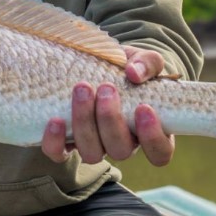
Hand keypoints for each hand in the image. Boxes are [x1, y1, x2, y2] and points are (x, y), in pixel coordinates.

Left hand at [41, 46, 174, 165]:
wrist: (101, 65)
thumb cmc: (130, 68)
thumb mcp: (145, 61)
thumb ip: (148, 63)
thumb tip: (134, 73)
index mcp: (150, 131)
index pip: (159, 151)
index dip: (152, 136)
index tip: (143, 107)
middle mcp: (124, 144)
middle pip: (120, 150)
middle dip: (110, 119)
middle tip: (106, 88)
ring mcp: (96, 145)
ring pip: (92, 154)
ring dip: (85, 123)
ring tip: (82, 89)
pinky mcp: (68, 143)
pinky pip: (60, 154)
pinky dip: (55, 142)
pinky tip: (55, 120)